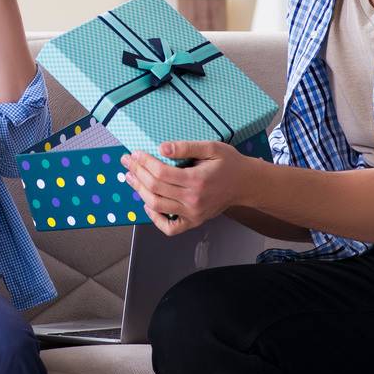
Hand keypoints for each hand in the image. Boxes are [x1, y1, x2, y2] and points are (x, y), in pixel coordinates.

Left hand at [122, 140, 250, 236]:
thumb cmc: (229, 163)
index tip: (135, 153)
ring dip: (140, 191)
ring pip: (157, 205)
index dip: (144, 162)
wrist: (245, 184)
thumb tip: (162, 147)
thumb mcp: (211, 147)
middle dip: (137, 173)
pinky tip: (147, 204)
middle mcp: (193, 200)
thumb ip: (186, 147)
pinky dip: (155, 218)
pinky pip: (169, 227)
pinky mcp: (194, 221)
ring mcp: (193, 214)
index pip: (161, 172)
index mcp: (196, 180)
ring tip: (131, 178)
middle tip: (127, 161)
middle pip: (155, 188)